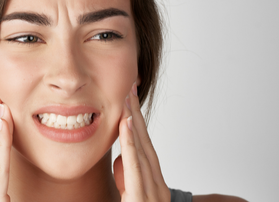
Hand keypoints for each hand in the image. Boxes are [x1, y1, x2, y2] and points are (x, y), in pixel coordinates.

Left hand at [113, 82, 169, 201]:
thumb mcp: (132, 196)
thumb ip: (128, 177)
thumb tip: (122, 159)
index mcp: (152, 183)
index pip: (144, 146)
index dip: (138, 122)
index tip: (130, 99)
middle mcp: (156, 183)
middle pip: (145, 142)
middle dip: (137, 114)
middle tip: (130, 88)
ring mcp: (152, 190)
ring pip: (142, 149)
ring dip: (135, 122)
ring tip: (128, 99)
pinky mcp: (142, 197)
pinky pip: (136, 165)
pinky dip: (132, 143)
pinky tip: (127, 125)